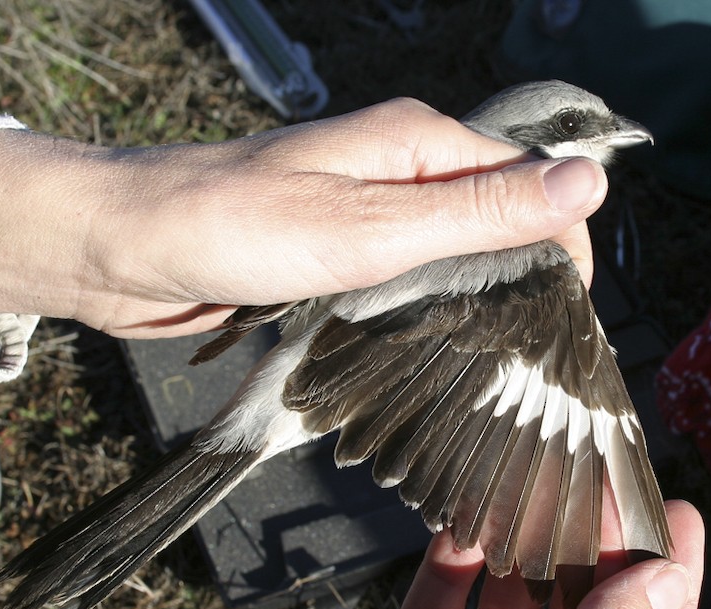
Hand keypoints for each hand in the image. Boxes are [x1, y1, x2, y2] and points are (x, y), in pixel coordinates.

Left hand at [0, 98, 605, 337]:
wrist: (121, 248)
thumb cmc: (236, 230)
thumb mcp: (371, 227)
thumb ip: (481, 211)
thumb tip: (590, 181)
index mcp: (420, 142)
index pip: (532, 180)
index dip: (562, 245)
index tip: (565, 322)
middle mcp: (402, 167)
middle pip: (499, 217)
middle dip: (521, 278)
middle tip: (526, 357)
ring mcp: (369, 208)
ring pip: (454, 252)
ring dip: (473, 300)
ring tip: (487, 364)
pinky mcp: (340, 250)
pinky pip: (407, 276)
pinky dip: (425, 310)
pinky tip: (429, 352)